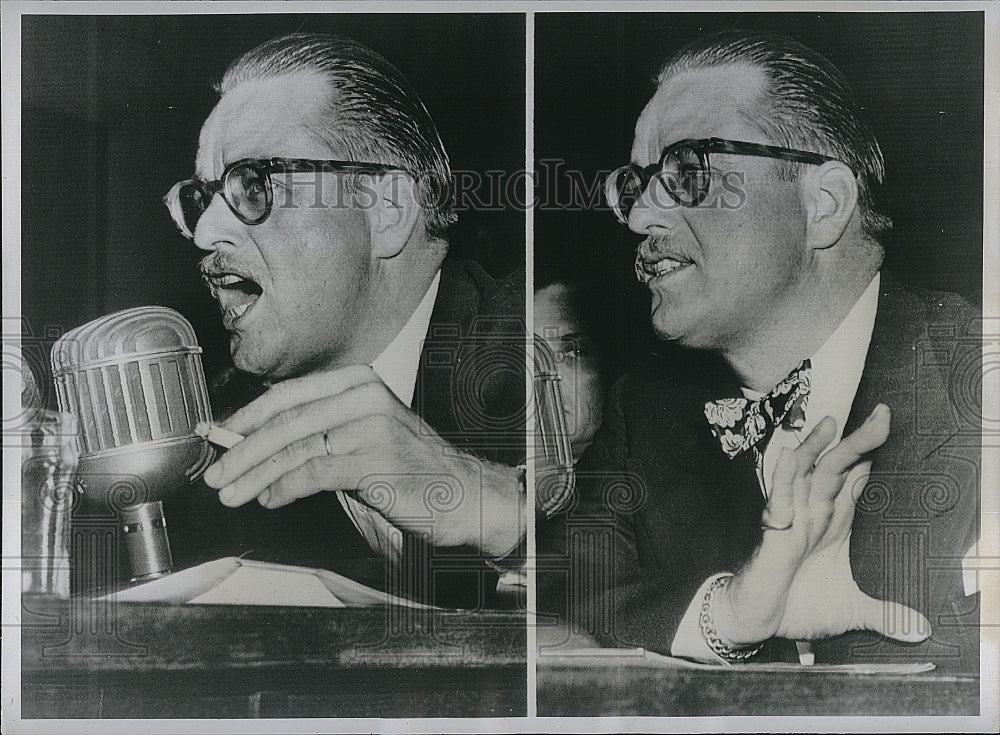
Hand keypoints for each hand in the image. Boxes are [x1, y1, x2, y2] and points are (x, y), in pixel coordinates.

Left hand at [202, 366, 525, 556]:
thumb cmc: (409, 468)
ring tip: (232, 493)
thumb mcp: (361, 435)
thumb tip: (252, 440)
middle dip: (243, 449)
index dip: (248, 416)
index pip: (289, 394)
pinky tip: (270, 499)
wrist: (463, 492)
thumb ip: (316, 432)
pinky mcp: (373, 461)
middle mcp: (363, 396)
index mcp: (357, 382)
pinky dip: (283, 488)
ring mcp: (370, 426)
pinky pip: (312, 473)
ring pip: (294, 448)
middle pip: (286, 420)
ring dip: (255, 475)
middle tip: (216, 473)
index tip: (220, 435)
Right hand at [713, 405, 930, 645]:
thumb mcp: (851, 610)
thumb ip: (885, 614)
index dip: (871, 453)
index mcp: (834, 524)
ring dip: (817, 448)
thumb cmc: (798, 607)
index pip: (856, 479)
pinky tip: (787, 456)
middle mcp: (814, 514)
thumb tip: (921, 628)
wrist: (757, 623)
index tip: (888, 425)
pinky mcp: (773, 533)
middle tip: (882, 415)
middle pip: (837, 468)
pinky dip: (782, 478)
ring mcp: (792, 520)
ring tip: (830, 423)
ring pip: (805, 475)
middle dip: (858, 442)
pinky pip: (777, 500)